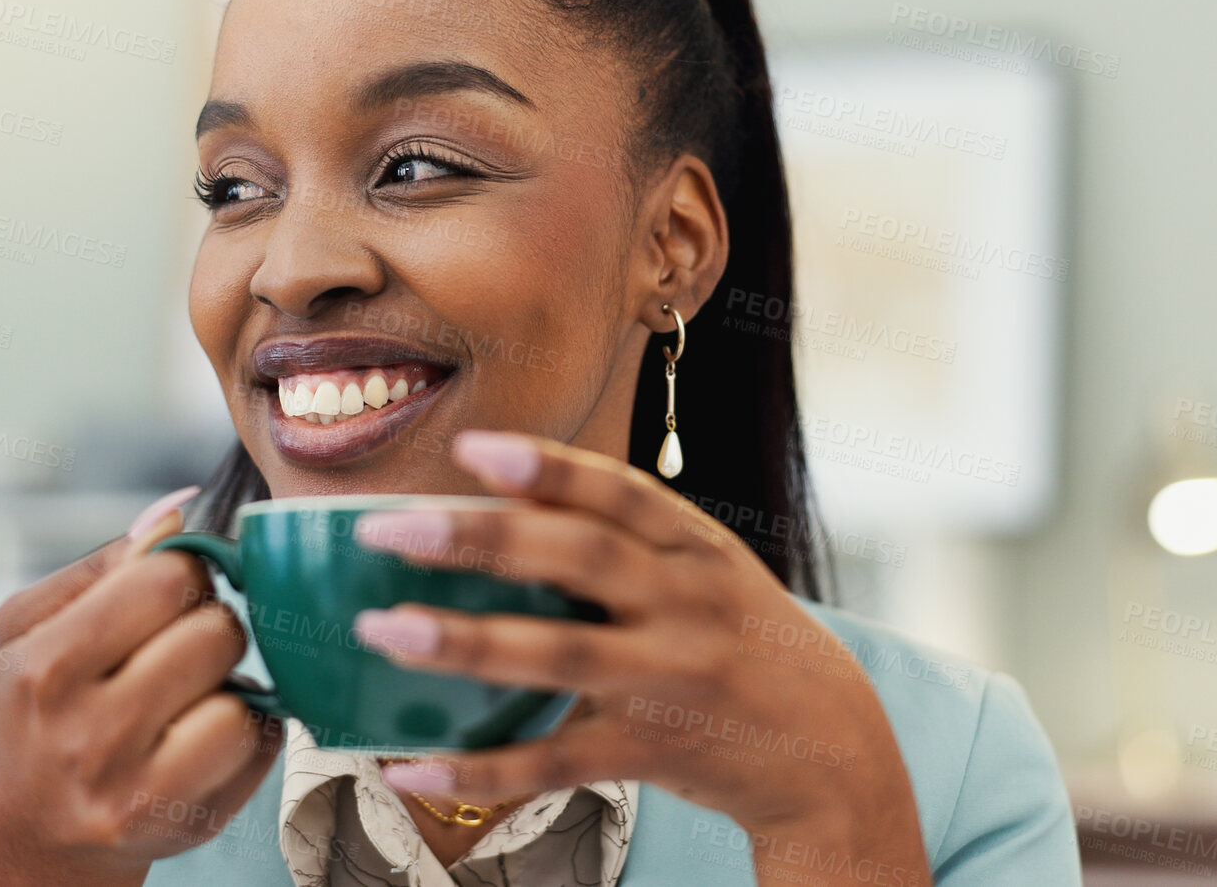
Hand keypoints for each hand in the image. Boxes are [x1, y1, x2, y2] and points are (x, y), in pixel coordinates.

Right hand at [0, 487, 282, 886]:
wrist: (40, 831)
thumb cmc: (39, 708)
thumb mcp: (30, 628)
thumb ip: (104, 565)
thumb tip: (177, 511)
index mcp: (43, 669)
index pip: (165, 579)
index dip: (184, 574)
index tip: (170, 595)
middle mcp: (88, 736)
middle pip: (214, 632)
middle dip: (211, 625)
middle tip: (183, 644)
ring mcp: (141, 788)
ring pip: (243, 695)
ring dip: (230, 682)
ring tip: (194, 691)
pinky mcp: (189, 822)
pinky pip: (262, 742)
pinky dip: (251, 726)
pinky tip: (210, 730)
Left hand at [349, 431, 931, 886]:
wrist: (832, 746)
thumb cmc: (739, 637)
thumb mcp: (706, 569)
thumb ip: (625, 536)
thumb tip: (503, 496)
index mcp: (697, 547)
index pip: (621, 493)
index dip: (547, 468)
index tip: (471, 449)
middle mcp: (687, 605)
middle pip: (580, 560)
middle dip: (481, 540)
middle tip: (390, 530)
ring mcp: (671, 679)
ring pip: (559, 656)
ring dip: (464, 643)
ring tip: (384, 631)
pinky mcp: (653, 752)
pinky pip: (556, 762)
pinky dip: (480, 767)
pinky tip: (409, 765)